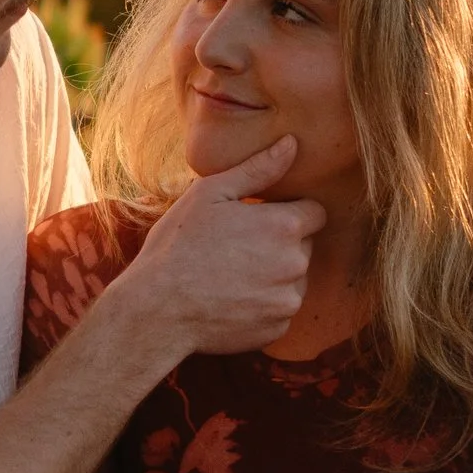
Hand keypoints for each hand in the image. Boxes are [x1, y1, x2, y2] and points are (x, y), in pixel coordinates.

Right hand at [114, 143, 324, 360]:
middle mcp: (296, 265)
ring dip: (273, 276)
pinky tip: (231, 299)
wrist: (157, 311)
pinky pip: (280, 310)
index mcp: (285, 226)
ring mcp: (287, 300)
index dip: (288, 213)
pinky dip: (262, 305)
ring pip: (294, 280)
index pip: (315, 213)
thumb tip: (292, 144)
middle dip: (280, 244)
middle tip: (236, 248)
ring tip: (231, 275)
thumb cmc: (178, 246)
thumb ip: (258, 169)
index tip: (259, 220)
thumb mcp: (210, 194)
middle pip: (304, 247)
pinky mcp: (277, 328)